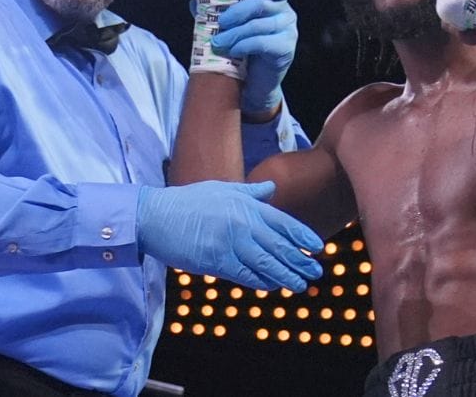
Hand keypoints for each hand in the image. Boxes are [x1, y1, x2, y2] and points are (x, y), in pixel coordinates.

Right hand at [137, 180, 322, 290]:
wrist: (156, 215)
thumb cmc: (189, 202)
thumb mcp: (222, 189)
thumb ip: (250, 193)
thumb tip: (271, 188)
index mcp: (246, 205)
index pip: (283, 222)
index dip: (303, 236)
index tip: (319, 247)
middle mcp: (243, 223)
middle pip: (280, 245)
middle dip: (301, 260)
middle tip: (316, 272)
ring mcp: (231, 242)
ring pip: (267, 263)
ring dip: (287, 276)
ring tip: (301, 285)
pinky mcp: (217, 260)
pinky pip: (246, 275)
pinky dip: (262, 282)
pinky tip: (273, 286)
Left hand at [211, 0, 296, 115]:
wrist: (253, 84)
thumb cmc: (242, 50)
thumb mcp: (230, 27)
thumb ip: (217, 11)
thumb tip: (195, 2)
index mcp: (274, 1)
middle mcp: (285, 13)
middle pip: (262, 3)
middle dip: (237, 12)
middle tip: (221, 22)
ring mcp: (288, 31)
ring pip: (259, 25)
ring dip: (235, 33)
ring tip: (219, 42)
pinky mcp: (285, 50)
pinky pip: (263, 43)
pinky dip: (244, 45)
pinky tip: (233, 51)